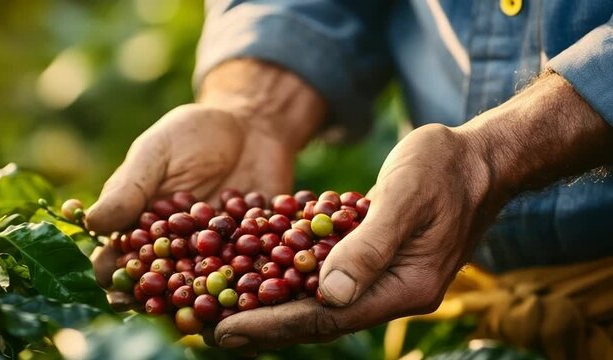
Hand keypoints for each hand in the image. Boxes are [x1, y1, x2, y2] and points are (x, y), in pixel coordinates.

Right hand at [86, 59, 324, 290]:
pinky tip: (252, 285)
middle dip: (159, 296)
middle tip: (156, 306)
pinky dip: (251, 278)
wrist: (253, 123)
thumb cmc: (194, 133)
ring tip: (204, 303)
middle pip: (163, 281)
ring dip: (204, 295)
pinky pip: (250, 268)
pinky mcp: (254, 248)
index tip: (112, 283)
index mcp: (145, 226)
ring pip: (206, 283)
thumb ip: (130, 188)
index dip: (114, 273)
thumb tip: (91, 223)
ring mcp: (217, 252)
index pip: (122, 257)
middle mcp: (179, 247)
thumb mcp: (158, 152)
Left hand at [212, 123, 494, 349]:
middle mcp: (393, 291)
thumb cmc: (446, 168)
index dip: (274, 324)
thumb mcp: (406, 198)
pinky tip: (264, 278)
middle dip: (265, 326)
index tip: (227, 331)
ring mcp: (387, 278)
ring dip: (274, 309)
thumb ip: (370, 247)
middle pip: (320, 320)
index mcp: (404, 286)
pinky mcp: (378, 259)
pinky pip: (330, 279)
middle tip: (211, 332)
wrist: (480, 158)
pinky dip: (294, 283)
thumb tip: (329, 295)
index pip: (328, 318)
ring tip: (226, 313)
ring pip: (321, 304)